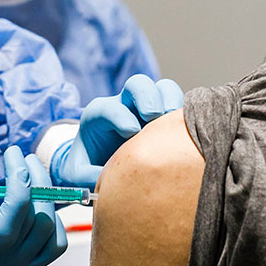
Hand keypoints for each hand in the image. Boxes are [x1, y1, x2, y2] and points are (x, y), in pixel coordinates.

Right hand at [0, 146, 65, 265]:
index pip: (5, 229)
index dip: (18, 191)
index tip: (17, 157)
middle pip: (33, 229)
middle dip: (35, 185)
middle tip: (25, 158)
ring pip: (49, 237)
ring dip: (47, 202)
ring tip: (32, 177)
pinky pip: (53, 248)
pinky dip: (53, 222)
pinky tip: (38, 202)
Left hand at [53, 74, 183, 188]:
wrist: (100, 166)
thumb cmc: (87, 167)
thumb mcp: (77, 175)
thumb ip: (87, 177)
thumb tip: (107, 181)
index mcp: (99, 115)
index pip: (109, 107)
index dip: (120, 116)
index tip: (130, 132)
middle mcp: (125, 105)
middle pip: (138, 84)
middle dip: (147, 97)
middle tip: (153, 116)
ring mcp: (148, 109)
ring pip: (164, 90)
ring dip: (171, 102)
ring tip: (173, 123)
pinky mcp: (166, 118)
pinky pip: (181, 107)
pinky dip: (187, 116)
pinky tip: (188, 133)